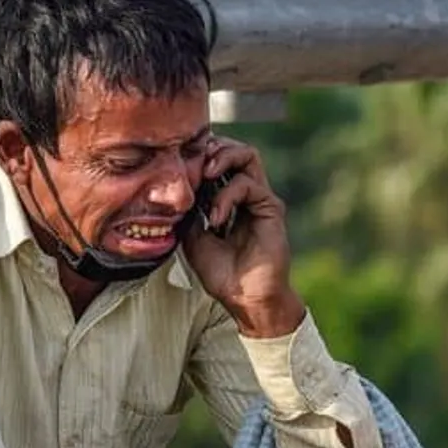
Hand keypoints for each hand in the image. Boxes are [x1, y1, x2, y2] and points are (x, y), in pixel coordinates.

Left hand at [182, 136, 304, 337]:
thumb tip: (176, 190)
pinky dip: (226, 195)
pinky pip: (248, 184)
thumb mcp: (192, 238)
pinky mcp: (271, 208)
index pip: (218, 161)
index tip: (178, 164)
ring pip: (247, 155)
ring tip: (204, 174)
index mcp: (229, 199)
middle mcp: (247, 194)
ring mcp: (260, 199)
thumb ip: (189, 211)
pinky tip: (215, 216)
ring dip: (222, 158)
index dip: (199, 156)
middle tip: (192, 162)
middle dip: (212, 148)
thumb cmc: (221, 274)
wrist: (245, 298)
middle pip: (235, 149)